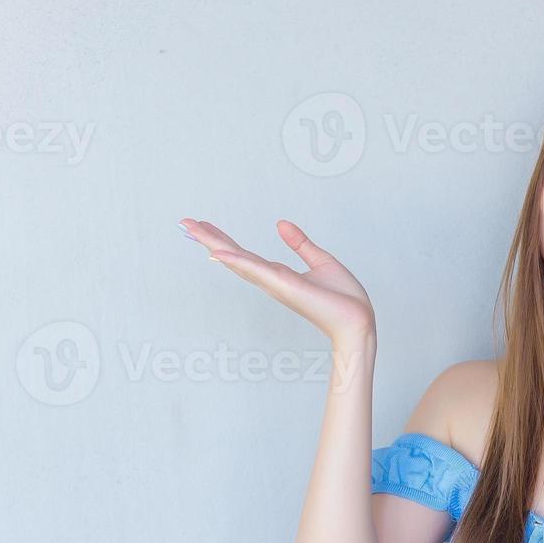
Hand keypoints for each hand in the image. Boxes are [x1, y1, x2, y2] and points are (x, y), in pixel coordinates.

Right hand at [182, 218, 375, 345]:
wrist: (358, 320)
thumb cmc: (343, 299)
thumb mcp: (321, 261)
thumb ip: (300, 243)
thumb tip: (281, 224)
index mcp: (278, 275)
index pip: (245, 254)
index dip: (223, 240)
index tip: (203, 226)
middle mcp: (271, 280)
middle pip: (233, 256)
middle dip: (209, 239)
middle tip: (184, 222)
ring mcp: (275, 284)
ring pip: (238, 259)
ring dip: (213, 243)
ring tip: (191, 228)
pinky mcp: (285, 285)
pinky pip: (256, 269)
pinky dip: (236, 260)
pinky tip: (217, 251)